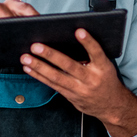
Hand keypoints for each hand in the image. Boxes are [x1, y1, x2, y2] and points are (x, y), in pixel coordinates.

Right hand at [0, 0, 38, 67]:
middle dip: (20, 30)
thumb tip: (41, 31)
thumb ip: (24, 27)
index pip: (24, 7)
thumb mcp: (13, 32)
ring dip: (6, 39)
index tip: (42, 25)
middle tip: (27, 41)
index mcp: (8, 5)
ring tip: (12, 46)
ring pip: (0, 27)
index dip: (34, 16)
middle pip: (12, 17)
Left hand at [21, 29, 136, 136]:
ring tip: (26, 58)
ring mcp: (79, 89)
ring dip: (39, 67)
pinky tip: (29, 69)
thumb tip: (71, 39)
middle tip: (36, 46)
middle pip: (69, 66)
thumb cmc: (106, 80)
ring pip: (56, 77)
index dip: (88, 42)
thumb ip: (92, 55)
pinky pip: (52, 85)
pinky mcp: (70, 96)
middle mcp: (91, 79)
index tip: (79, 31)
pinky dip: (39, 76)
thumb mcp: (106, 66)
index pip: (96, 52)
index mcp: (103, 68)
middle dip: (51, 55)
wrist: (111, 105)